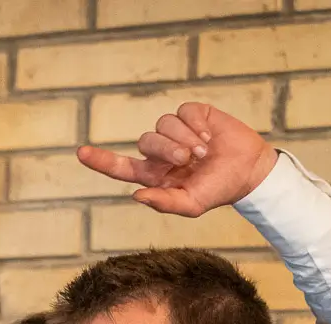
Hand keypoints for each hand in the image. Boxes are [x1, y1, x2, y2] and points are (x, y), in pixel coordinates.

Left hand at [76, 101, 276, 217]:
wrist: (249, 171)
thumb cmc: (218, 190)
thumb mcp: (192, 205)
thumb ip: (164, 203)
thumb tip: (136, 196)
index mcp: (154, 175)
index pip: (121, 167)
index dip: (101, 160)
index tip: (81, 153)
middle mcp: (161, 152)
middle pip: (147, 141)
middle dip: (168, 149)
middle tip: (190, 159)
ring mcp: (176, 131)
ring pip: (163, 124)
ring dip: (185, 137)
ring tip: (204, 151)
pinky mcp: (194, 114)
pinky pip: (183, 111)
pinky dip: (196, 124)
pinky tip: (209, 135)